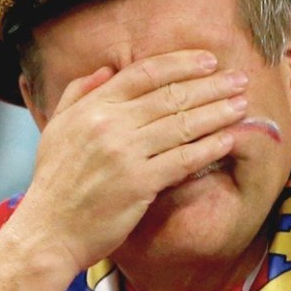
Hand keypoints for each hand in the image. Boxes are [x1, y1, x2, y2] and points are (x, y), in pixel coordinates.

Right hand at [12, 49, 247, 275]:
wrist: (48, 231)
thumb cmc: (54, 182)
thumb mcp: (57, 127)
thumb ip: (78, 93)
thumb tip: (106, 69)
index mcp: (92, 106)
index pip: (144, 73)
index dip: (181, 63)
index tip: (209, 60)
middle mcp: (110, 124)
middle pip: (170, 95)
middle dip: (210, 85)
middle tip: (239, 79)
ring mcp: (125, 154)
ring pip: (182, 124)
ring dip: (218, 112)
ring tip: (242, 105)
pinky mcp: (140, 184)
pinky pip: (183, 159)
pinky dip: (209, 147)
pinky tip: (229, 139)